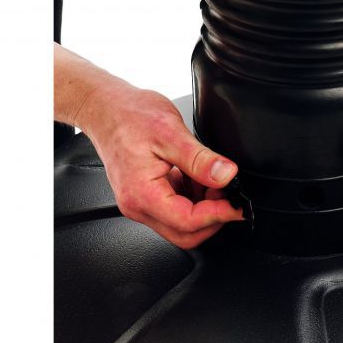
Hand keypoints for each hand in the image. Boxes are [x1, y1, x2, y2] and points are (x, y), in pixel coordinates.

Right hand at [78, 86, 243, 248]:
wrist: (105, 108)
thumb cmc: (129, 116)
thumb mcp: (170, 132)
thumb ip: (200, 159)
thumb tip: (226, 175)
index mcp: (142, 194)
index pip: (187, 222)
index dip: (218, 215)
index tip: (238, 205)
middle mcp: (138, 206)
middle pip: (185, 234)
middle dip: (212, 218)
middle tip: (227, 194)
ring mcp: (141, 204)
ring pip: (182, 225)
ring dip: (203, 208)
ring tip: (209, 179)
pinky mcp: (146, 198)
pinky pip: (175, 211)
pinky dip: (193, 199)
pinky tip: (196, 177)